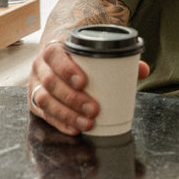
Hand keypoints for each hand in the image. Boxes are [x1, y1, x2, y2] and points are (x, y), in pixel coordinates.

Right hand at [28, 41, 149, 135]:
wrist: (60, 58)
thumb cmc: (79, 58)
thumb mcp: (93, 54)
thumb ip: (119, 60)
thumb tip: (143, 70)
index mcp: (53, 50)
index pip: (54, 56)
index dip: (66, 69)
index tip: (84, 81)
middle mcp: (40, 67)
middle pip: (51, 83)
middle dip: (72, 99)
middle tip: (94, 109)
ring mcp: (36, 86)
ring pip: (45, 101)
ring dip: (67, 114)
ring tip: (87, 123)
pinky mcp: (36, 103)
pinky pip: (44, 115)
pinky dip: (60, 123)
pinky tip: (74, 128)